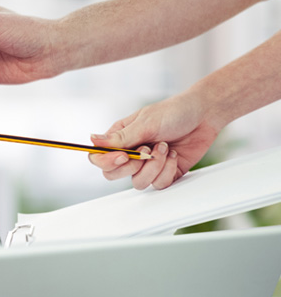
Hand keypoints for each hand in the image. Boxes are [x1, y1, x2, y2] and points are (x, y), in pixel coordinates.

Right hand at [86, 92, 220, 189]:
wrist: (205, 115)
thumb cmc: (174, 112)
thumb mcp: (145, 123)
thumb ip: (120, 137)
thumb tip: (92, 140)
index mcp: (119, 138)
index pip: (98, 157)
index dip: (107, 162)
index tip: (125, 156)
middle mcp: (130, 153)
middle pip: (113, 175)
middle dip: (133, 166)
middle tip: (147, 151)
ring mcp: (147, 165)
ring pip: (137, 182)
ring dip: (154, 166)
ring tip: (165, 148)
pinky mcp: (164, 173)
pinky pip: (158, 184)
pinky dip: (167, 170)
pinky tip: (173, 154)